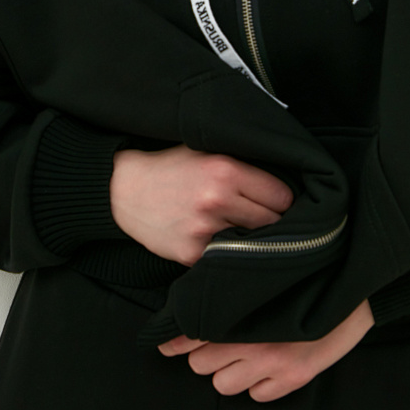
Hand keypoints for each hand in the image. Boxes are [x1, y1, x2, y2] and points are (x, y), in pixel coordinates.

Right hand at [109, 143, 293, 264]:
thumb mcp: (206, 151)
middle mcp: (217, 200)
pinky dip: (225, 253)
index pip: (282, 196)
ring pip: (252, 243)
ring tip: (236, 228)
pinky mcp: (191, 253)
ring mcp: (204, 230)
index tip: (273, 201)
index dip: (280, 199)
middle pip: (273, 222)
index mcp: (225, 170)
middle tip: (258, 217)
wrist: (124, 191)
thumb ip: (242, 164)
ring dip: (249, 239)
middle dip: (270, 220)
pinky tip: (214, 240)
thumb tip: (285, 181)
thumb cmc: (171, 168)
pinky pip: (225, 258)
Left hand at [157, 298, 374, 400]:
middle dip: (208, 354)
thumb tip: (198, 300)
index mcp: (243, 313)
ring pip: (223, 385)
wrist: (356, 287)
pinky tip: (270, 366)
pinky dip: (259, 385)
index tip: (165, 344)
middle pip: (201, 364)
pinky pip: (257, 396)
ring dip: (230, 372)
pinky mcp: (295, 379)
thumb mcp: (264, 278)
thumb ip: (232, 291)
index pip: (192, 335)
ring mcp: (276, 364)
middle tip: (223, 340)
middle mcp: (255, 342)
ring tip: (246, 355)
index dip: (176, 340)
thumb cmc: (307, 277)